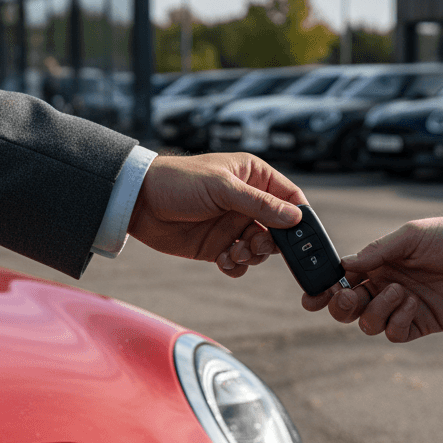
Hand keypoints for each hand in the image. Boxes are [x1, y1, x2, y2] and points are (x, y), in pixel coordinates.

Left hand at [128, 152, 305, 275]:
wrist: (138, 203)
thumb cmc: (179, 182)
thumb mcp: (222, 188)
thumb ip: (260, 204)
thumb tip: (295, 218)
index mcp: (253, 177)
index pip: (290, 198)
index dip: (299, 217)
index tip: (304, 236)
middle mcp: (247, 202)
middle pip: (279, 229)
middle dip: (274, 242)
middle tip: (257, 245)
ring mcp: (233, 225)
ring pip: (260, 248)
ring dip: (253, 255)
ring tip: (236, 252)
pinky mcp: (218, 246)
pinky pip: (240, 262)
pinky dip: (237, 265)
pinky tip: (224, 260)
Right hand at [301, 215, 442, 340]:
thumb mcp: (411, 236)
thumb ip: (377, 251)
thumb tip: (345, 265)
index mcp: (376, 264)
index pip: (340, 281)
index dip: (323, 290)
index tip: (312, 296)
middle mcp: (384, 287)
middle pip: (347, 309)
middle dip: (341, 306)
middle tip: (351, 297)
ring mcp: (401, 307)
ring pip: (368, 324)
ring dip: (377, 311)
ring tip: (401, 292)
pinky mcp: (420, 323)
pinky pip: (395, 333)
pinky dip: (397, 321)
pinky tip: (413, 304)